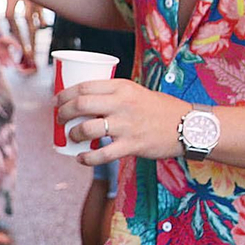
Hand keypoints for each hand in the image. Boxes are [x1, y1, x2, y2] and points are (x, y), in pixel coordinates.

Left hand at [55, 78, 191, 164]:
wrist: (188, 125)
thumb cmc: (160, 109)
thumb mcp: (136, 92)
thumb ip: (114, 95)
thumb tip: (86, 101)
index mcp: (122, 86)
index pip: (84, 86)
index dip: (64, 94)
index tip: (56, 101)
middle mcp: (122, 103)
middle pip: (81, 105)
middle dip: (63, 113)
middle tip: (59, 119)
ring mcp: (127, 125)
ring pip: (88, 129)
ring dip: (73, 134)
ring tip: (71, 137)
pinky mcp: (133, 145)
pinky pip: (102, 154)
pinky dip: (87, 158)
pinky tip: (81, 158)